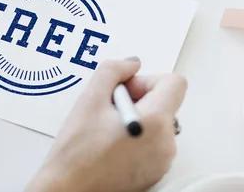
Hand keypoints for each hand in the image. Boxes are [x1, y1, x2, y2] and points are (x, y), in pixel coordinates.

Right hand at [26, 58, 186, 191]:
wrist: (68, 190)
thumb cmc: (76, 152)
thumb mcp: (89, 99)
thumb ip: (113, 71)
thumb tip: (131, 64)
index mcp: (155, 122)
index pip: (175, 83)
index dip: (148, 80)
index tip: (126, 90)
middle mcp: (166, 144)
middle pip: (165, 103)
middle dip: (139, 99)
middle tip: (109, 110)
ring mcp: (162, 161)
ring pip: (158, 123)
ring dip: (137, 118)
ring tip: (107, 130)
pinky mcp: (154, 173)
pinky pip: (154, 144)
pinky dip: (137, 138)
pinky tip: (111, 144)